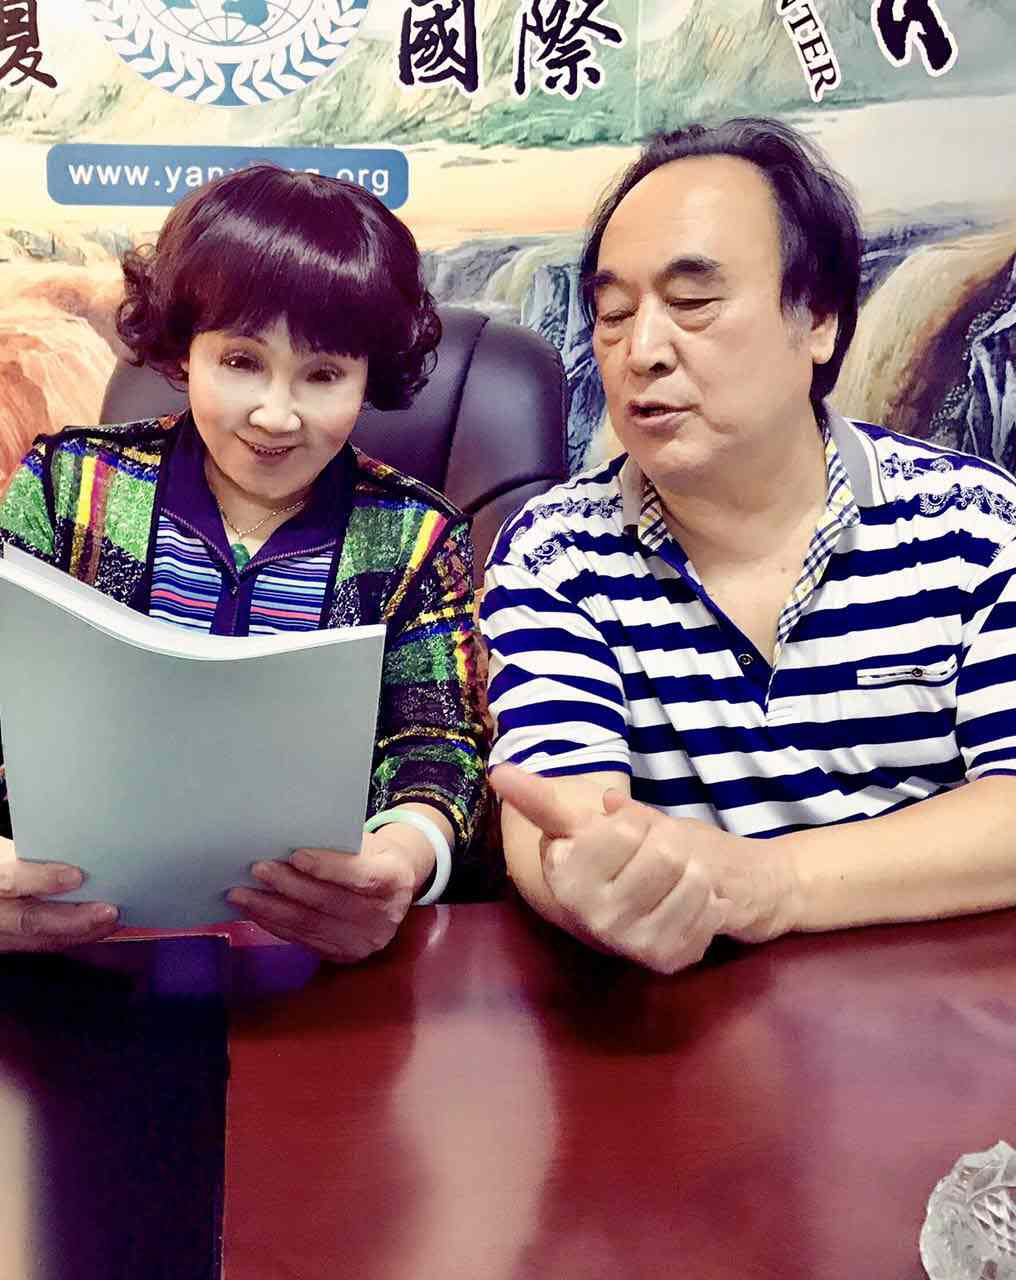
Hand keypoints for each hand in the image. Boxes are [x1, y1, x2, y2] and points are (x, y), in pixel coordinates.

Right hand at [0, 836, 118, 951]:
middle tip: (108, 910)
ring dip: (83, 931)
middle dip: (74, 919)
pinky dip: (77, 936)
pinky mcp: (13, 944)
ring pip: (42, 939)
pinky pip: (47, 944)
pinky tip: (100, 927)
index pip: (10, 881)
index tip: (76, 876)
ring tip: (113, 919)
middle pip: (30, 921)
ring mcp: (2, 933)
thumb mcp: (8, 851)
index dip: (43, 880)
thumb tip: (81, 850)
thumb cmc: (1, 863)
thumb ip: (37, 855)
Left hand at [226, 824, 434, 963]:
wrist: (394, 890)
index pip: (359, 876)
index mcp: (394, 880)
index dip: (326, 867)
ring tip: (241, 893)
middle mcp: (382, 918)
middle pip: (328, 902)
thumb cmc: (373, 857)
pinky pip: (302, 940)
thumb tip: (288, 845)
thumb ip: (340, 848)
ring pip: (309, 925)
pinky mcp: (343, 956)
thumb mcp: (369, 845)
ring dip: (270, 909)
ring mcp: (362, 942)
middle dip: (288, 886)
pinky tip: (255, 910)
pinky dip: (274, 924)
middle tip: (257, 870)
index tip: (295, 855)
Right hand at [492, 765, 728, 974]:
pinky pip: (712, 909)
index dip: (631, 820)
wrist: (618, 912)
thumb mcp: (570, 825)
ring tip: (666, 878)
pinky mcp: (671, 959)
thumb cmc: (597, 859)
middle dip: (663, 842)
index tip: (616, 833)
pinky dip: (706, 897)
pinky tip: (682, 902)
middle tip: (646, 856)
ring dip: (688, 869)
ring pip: (693, 878)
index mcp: (568, 881)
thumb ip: (538, 798)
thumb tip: (498, 771)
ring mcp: (635, 944)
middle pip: (667, 851)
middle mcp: (597, 919)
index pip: (630, 826)